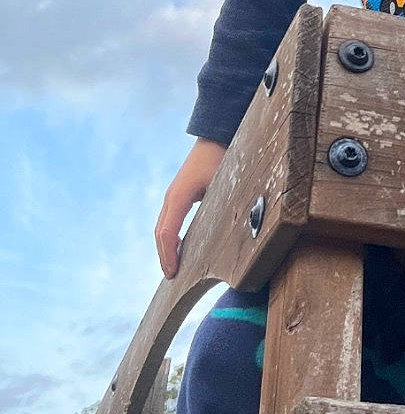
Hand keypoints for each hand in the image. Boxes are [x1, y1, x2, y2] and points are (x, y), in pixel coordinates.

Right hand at [155, 139, 227, 277]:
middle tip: (171, 275)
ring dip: (165, 247)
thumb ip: (224, 206)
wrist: (215, 137)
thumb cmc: (221, 158)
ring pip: (162, 226)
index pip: (166, 233)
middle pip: (160, 233)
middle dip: (164, 255)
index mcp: (179, 197)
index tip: (172, 273)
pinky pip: (169, 219)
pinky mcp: (179, 194)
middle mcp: (171, 197)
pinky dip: (169, 236)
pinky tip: (179, 245)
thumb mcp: (223, 183)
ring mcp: (173, 195)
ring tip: (172, 266)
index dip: (168, 255)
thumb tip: (235, 228)